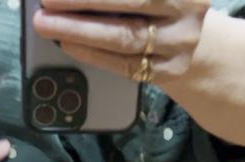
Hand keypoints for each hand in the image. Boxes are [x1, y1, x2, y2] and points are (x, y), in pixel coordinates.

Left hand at [34, 0, 208, 83]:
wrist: (196, 43)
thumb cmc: (162, 4)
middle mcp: (187, 11)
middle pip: (131, 2)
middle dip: (83, 1)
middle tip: (48, 0)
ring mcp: (179, 45)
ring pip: (124, 37)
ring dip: (80, 31)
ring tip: (47, 24)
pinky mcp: (167, 71)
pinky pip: (123, 65)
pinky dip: (92, 53)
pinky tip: (68, 44)